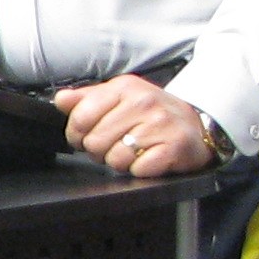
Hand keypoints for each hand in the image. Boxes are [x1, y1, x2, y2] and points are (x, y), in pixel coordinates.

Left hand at [54, 74, 213, 176]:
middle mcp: (142, 102)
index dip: (77, 134)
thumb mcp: (121, 97)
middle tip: (116, 144)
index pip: (81, 117)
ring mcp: (159, 124)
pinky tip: (148, 157)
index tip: (86, 136)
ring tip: (134, 150)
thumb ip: (87, 99)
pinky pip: (138, 169)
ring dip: (121, 162)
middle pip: (95, 142)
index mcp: (124, 88)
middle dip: (100, 151)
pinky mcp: (172, 147)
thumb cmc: (154, 113)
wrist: (196, 125)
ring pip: (115, 159)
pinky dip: (140, 169)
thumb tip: (61, 100)